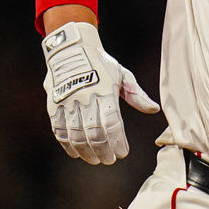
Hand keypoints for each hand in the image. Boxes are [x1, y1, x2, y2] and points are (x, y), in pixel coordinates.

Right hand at [41, 21, 159, 164]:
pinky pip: (59, 130)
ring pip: (76, 135)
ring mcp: (67, 102)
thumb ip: (137, 95)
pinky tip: (76, 153)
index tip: (123, 153)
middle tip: (110, 160)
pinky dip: (67, 144)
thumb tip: (154, 110)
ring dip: (86, 151)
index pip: (112, 123)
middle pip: (94, 133)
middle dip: (103, 151)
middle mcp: (85, 98)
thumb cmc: (101, 63)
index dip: (118, 141)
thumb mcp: (122, 74)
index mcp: (105, 91)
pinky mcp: (53, 105)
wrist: (70, 48)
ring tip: (96, 160)